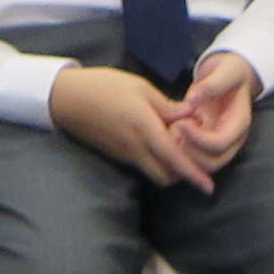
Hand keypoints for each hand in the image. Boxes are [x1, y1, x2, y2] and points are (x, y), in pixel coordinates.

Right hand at [49, 64, 209, 191]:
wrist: (65, 97)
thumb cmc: (104, 86)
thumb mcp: (141, 88)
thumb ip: (168, 106)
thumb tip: (192, 116)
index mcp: (144, 128)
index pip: (174, 158)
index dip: (193, 174)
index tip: (208, 187)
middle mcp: (135, 147)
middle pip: (165, 176)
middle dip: (184, 175)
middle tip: (197, 159)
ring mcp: (124, 153)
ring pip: (153, 172)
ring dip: (169, 168)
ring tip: (180, 148)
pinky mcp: (116, 154)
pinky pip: (142, 165)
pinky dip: (156, 162)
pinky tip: (161, 144)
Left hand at [171, 53, 257, 173]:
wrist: (231, 75)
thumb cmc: (230, 72)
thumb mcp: (226, 71)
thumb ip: (211, 84)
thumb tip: (192, 99)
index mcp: (238, 124)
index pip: (220, 144)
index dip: (198, 139)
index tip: (180, 123)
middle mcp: (231, 139)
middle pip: (211, 163)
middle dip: (188, 152)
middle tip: (173, 129)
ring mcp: (218, 143)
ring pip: (200, 165)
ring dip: (182, 153)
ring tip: (171, 129)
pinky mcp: (205, 143)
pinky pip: (191, 158)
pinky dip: (177, 150)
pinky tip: (169, 131)